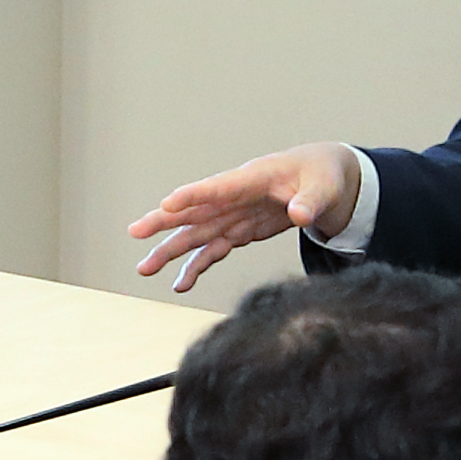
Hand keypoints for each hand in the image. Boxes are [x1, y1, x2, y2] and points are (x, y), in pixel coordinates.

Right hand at [124, 144, 361, 291]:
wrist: (325, 181)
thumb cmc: (322, 175)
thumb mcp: (324, 186)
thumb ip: (311, 200)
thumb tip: (299, 214)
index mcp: (253, 179)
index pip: (219, 187)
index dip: (193, 196)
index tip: (168, 204)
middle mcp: (236, 198)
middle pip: (194, 211)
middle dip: (164, 221)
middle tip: (135, 231)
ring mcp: (235, 216)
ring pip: (196, 234)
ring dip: (171, 251)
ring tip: (145, 268)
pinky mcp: (240, 232)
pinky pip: (213, 250)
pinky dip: (196, 267)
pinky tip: (180, 284)